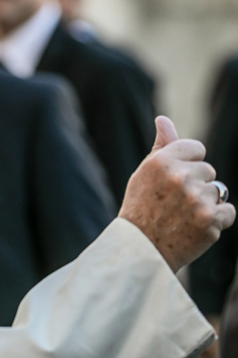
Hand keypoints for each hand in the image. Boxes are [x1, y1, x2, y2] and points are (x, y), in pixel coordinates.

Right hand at [119, 116, 234, 272]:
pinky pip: (228, 211)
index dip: (187, 164)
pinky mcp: (210, 221)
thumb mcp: (144, 173)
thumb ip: (161, 146)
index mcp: (161, 161)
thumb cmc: (141, 207)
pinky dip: (216, 220)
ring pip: (217, 191)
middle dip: (196, 184)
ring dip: (205, 203)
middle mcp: (180, 177)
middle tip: (174, 203)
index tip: (174, 180)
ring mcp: (197, 200)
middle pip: (208, 170)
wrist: (140, 249)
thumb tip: (163, 119)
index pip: (196, 149)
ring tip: (182, 216)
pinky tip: (194, 226)